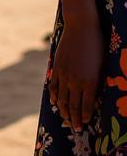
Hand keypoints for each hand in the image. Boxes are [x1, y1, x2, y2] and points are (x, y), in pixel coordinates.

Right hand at [49, 14, 103, 130]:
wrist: (81, 27)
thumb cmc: (98, 45)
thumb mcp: (103, 66)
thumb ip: (98, 82)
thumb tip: (95, 97)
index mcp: (90, 81)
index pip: (86, 106)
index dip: (84, 117)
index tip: (84, 125)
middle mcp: (76, 80)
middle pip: (72, 105)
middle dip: (74, 119)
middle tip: (75, 129)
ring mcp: (64, 73)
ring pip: (61, 97)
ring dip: (63, 110)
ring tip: (65, 119)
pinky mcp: (57, 67)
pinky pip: (53, 85)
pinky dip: (53, 95)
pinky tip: (55, 101)